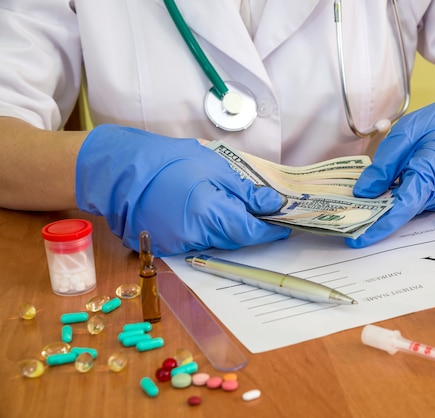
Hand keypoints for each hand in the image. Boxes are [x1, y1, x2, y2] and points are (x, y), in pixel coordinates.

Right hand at [76, 125, 289, 255]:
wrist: (119, 170)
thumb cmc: (167, 161)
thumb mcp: (213, 167)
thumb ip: (245, 192)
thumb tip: (272, 204)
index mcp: (211, 215)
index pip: (252, 232)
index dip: (271, 230)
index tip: (284, 225)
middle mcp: (197, 237)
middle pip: (235, 239)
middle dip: (250, 227)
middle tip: (262, 212)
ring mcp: (178, 245)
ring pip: (216, 242)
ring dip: (226, 228)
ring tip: (226, 205)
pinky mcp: (164, 247)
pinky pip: (195, 242)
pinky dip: (204, 230)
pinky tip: (201, 211)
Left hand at [346, 87, 434, 247]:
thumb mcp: (406, 134)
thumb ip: (384, 165)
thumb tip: (362, 192)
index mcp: (432, 173)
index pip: (401, 207)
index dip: (378, 225)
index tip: (357, 238)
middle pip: (403, 212)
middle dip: (375, 219)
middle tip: (346, 224)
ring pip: (409, 208)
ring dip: (386, 209)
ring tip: (358, 210)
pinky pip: (417, 202)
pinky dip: (400, 201)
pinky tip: (383, 195)